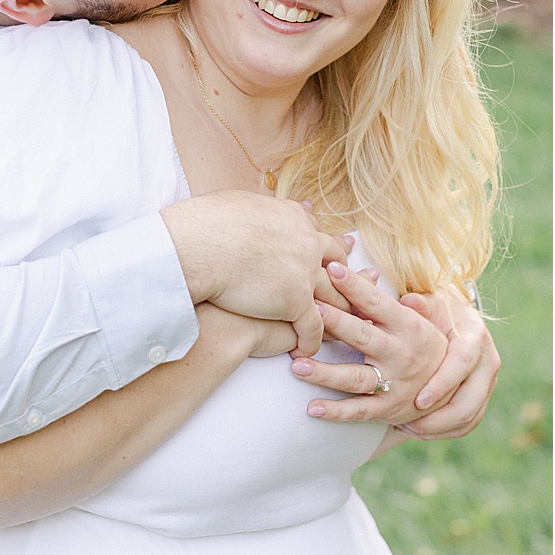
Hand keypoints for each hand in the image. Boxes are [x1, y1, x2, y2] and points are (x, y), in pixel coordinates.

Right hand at [160, 191, 349, 356]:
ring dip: (337, 313)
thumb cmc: (204, 225)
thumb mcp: (236, 205)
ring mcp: (306, 272)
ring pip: (332, 296)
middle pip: (336, 262)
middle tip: (355, 286)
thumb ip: (251, 210)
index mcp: (293, 218)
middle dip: (346, 276)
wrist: (199, 246)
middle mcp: (307, 242)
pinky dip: (312, 339)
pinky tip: (307, 349)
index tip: (340, 250)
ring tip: (342, 326)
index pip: (317, 234)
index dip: (327, 245)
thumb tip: (242, 209)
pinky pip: (313, 325)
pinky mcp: (297, 301)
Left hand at [288, 261, 446, 423]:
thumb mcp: (430, 318)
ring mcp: (394, 384)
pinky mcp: (387, 409)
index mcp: (410, 326)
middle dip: (335, 322)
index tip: (332, 269)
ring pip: (355, 377)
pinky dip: (336, 412)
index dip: (354, 285)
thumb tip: (389, 280)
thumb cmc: (429, 345)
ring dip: (325, 372)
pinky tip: (312, 408)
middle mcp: (401, 354)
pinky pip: (359, 411)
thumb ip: (408, 297)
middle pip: (362, 336)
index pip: (377, 303)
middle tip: (308, 310)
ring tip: (297, 365)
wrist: (450, 392)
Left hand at [395, 293, 499, 440]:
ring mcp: (488, 382)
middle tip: (408, 424)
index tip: (419, 401)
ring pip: (470, 416)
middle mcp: (488, 361)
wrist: (455, 320)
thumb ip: (419, 304)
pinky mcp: (482, 398)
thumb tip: (409, 302)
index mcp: (476, 336)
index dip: (443, 384)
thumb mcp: (429, 303)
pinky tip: (417, 431)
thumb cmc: (437, 311)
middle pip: (471, 399)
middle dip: (439, 417)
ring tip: (407, 429)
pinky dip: (443, 432)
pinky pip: (467, 423)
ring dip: (438, 428)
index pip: (463, 363)